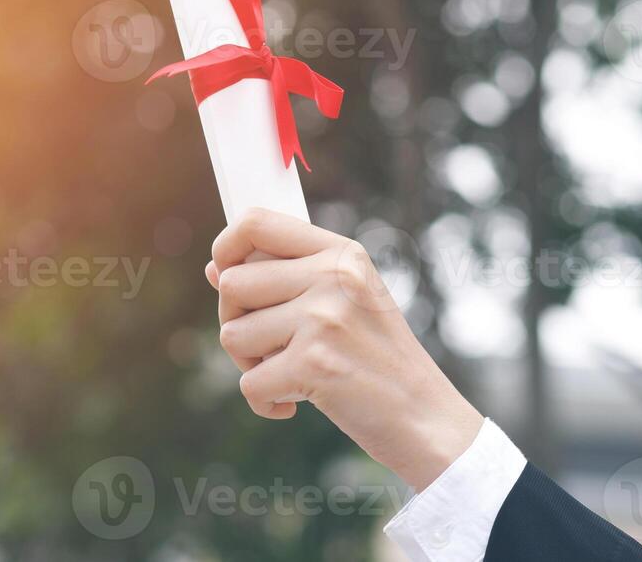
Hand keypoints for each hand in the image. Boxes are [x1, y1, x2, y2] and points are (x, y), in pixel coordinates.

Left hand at [204, 208, 483, 490]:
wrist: (427, 418)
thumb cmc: (376, 358)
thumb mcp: (343, 301)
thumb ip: (282, 279)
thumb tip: (214, 268)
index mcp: (339, 252)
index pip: (254, 222)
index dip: (225, 246)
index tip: (224, 272)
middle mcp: (332, 276)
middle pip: (231, 284)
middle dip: (237, 320)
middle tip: (271, 346)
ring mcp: (323, 318)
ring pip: (232, 333)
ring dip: (251, 364)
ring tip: (291, 372)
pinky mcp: (314, 363)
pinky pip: (249, 383)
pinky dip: (265, 401)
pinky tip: (294, 403)